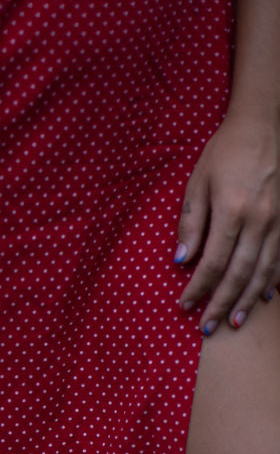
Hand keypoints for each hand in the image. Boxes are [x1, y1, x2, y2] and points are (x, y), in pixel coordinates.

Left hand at [175, 109, 279, 333]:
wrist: (263, 126)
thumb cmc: (224, 152)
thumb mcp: (198, 183)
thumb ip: (191, 222)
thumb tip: (182, 261)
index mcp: (232, 210)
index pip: (212, 262)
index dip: (198, 288)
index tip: (184, 305)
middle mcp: (259, 219)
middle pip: (239, 273)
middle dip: (222, 303)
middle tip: (208, 327)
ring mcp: (279, 220)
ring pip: (264, 270)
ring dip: (247, 300)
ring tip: (235, 322)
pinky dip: (273, 280)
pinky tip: (264, 297)